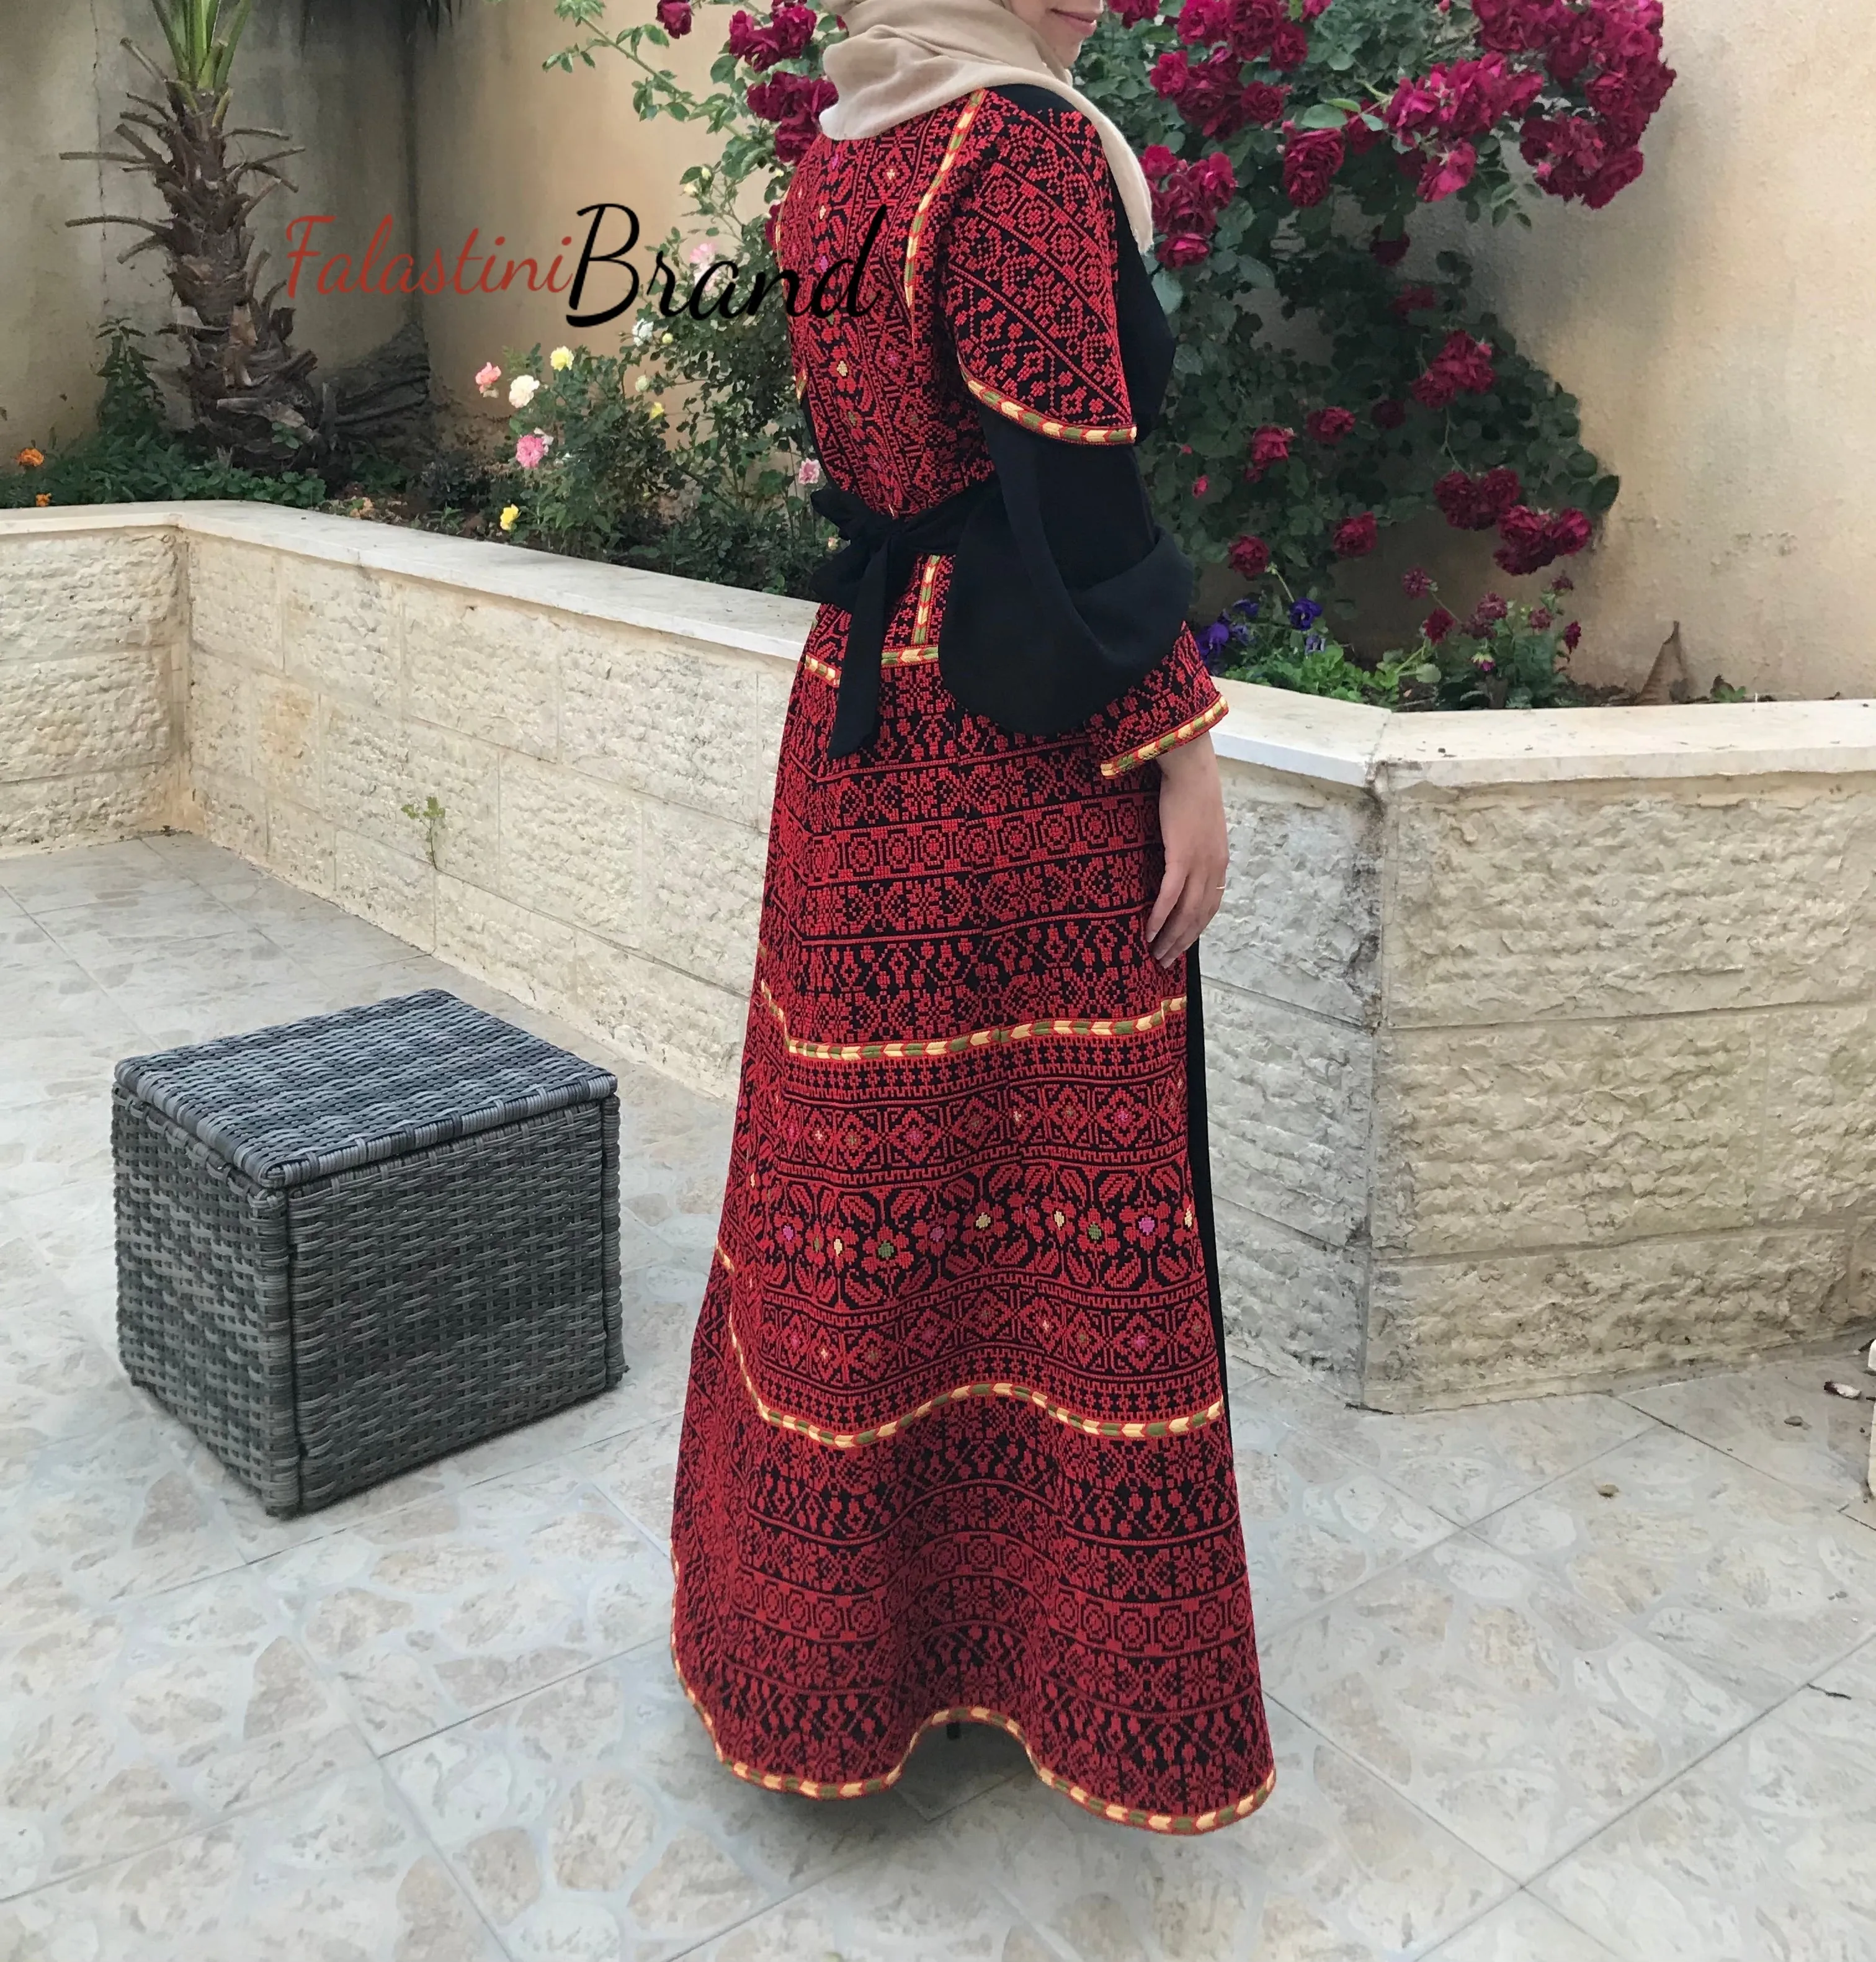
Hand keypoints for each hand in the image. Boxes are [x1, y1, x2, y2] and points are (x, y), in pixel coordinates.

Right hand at [1145, 737, 1227, 969]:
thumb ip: (1193, 847)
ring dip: (1169, 936)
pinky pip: (1169, 895)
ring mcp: (1199, 864)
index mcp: (1219, 863)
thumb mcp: (1198, 826)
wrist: (1192, 768)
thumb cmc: (1190, 792)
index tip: (1180, 946)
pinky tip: (1148, 931)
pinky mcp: (1181, 856)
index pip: (1210, 907)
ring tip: (1154, 953)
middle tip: (1165, 961)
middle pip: (1199, 917)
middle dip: (1181, 942)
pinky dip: (1159, 916)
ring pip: (1185, 912)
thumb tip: (1179, 862)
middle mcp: (1214, 868)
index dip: (1195, 931)